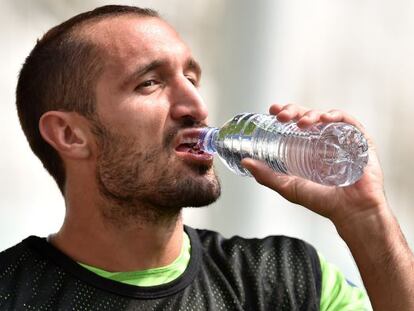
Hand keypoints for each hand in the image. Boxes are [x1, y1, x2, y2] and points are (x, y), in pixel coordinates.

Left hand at [241, 103, 387, 229]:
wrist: (351, 211)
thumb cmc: (322, 201)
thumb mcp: (288, 186)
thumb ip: (266, 176)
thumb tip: (245, 161)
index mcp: (308, 146)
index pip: (294, 122)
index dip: (284, 112)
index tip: (273, 110)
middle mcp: (323, 139)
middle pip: (307, 115)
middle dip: (293, 110)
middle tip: (282, 116)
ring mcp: (341, 138)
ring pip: (324, 115)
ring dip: (310, 114)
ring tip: (301, 122)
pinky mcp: (359, 140)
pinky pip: (348, 122)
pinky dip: (336, 116)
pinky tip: (324, 119)